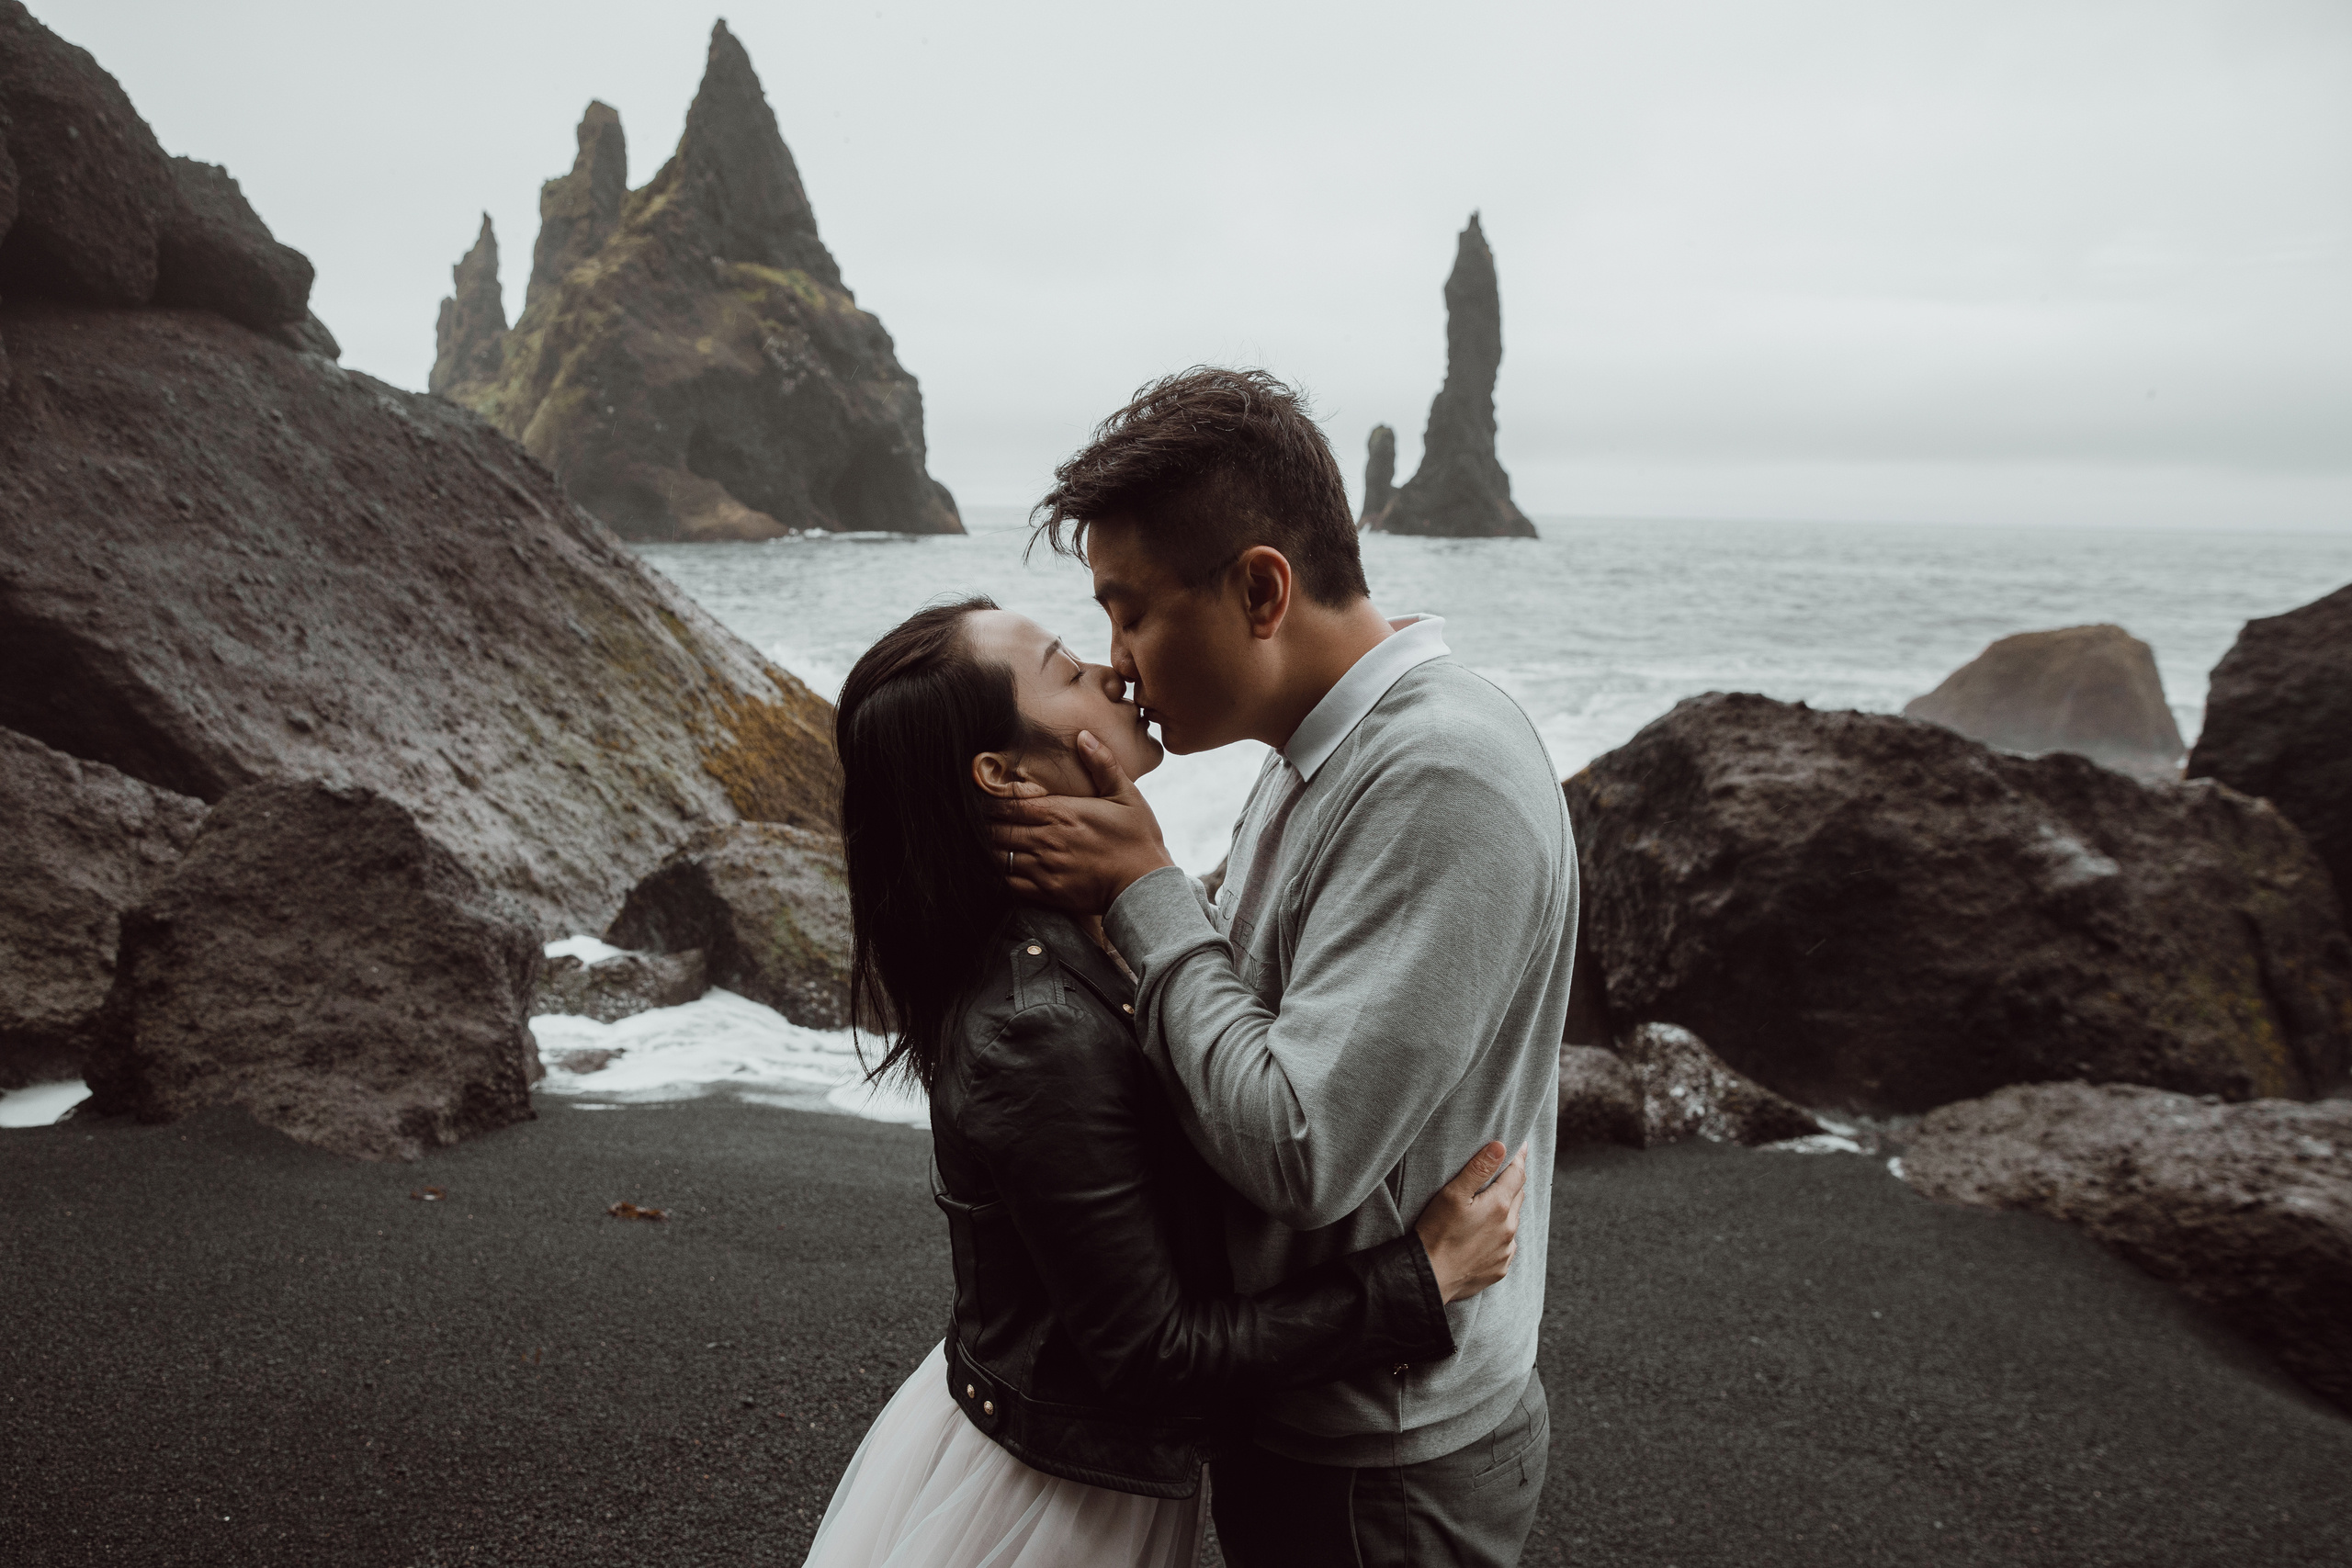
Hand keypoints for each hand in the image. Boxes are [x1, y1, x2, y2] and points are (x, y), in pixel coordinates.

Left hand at [990, 731, 1175, 915]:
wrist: (1146, 886)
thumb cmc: (1138, 839)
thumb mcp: (1127, 795)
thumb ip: (1103, 764)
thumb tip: (1083, 735)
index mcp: (1061, 812)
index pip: (1009, 803)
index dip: (988, 799)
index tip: (977, 794)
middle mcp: (1047, 839)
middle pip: (997, 829)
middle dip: (981, 822)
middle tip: (968, 816)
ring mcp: (1044, 867)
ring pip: (998, 855)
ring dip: (986, 846)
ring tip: (976, 839)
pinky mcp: (1046, 891)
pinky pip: (1008, 882)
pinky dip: (997, 872)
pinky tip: (993, 865)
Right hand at [1412, 1141, 1529, 1303]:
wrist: (1429, 1276)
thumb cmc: (1436, 1232)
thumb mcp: (1452, 1194)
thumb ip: (1478, 1169)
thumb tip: (1500, 1147)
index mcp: (1499, 1206)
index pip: (1517, 1174)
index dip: (1519, 1158)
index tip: (1521, 1146)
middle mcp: (1509, 1228)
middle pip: (1518, 1196)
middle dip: (1512, 1183)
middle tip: (1502, 1172)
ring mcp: (1506, 1250)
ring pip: (1513, 1222)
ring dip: (1506, 1210)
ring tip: (1489, 1206)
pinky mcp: (1500, 1268)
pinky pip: (1506, 1245)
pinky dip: (1500, 1235)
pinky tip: (1484, 1235)